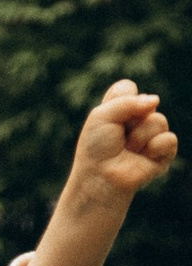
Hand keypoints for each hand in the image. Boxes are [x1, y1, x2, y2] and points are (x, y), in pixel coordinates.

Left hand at [64, 76, 175, 206]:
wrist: (101, 177)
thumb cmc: (97, 148)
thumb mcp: (102, 115)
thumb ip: (128, 101)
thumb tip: (156, 100)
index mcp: (120, 108)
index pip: (128, 87)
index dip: (119, 100)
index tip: (107, 117)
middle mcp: (138, 119)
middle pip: (148, 102)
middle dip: (130, 119)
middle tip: (118, 137)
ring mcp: (152, 135)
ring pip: (159, 120)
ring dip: (139, 136)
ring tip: (128, 149)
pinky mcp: (163, 153)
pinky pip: (169, 139)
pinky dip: (154, 148)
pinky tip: (142, 158)